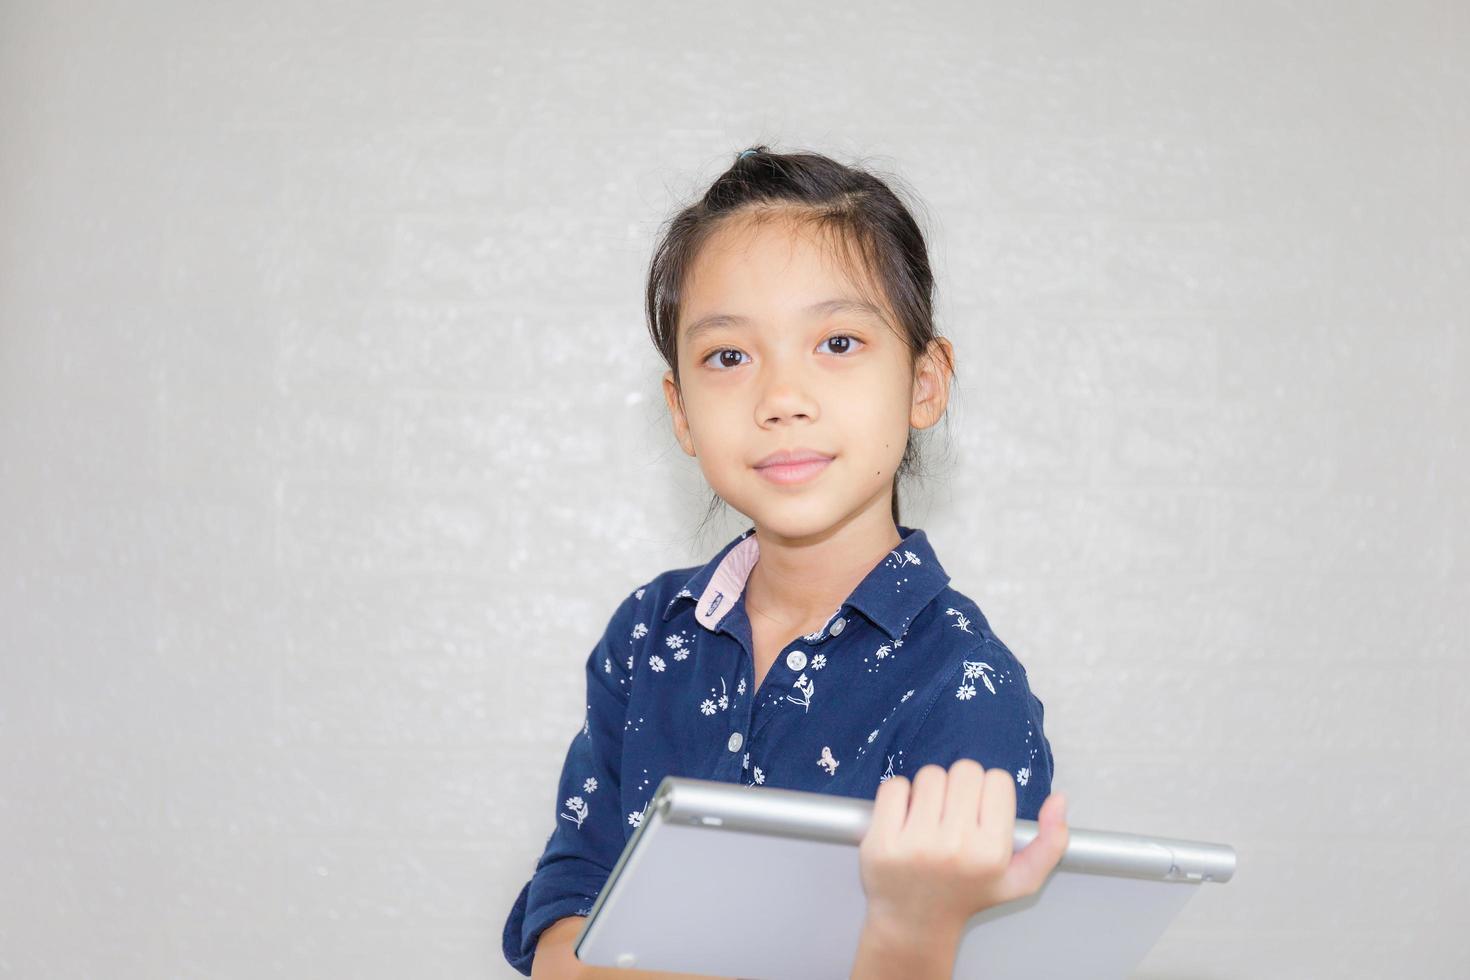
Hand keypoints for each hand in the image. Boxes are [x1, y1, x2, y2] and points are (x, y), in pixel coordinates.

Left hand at [857, 759, 1069, 936]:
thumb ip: (1051, 843)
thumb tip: (1060, 799)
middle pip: (964, 770)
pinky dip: (899, 794)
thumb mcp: (1020, 879)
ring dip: (930, 789)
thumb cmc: (968, 893)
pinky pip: (894, 786)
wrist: (915, 923)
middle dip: (960, 786)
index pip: (997, 780)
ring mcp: (915, 844)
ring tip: (930, 817)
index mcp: (992, 852)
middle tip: (954, 813)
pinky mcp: (882, 842)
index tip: (980, 813)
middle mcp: (955, 847)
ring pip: (929, 774)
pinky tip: (905, 818)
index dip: (989, 791)